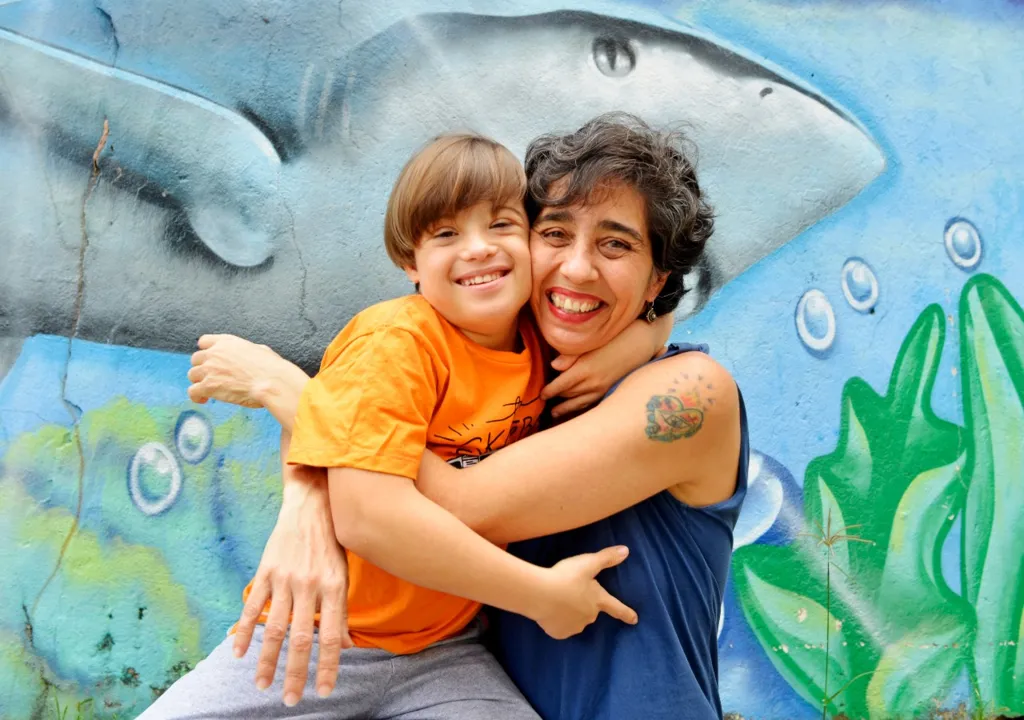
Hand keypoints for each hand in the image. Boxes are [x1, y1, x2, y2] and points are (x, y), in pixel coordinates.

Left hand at [187, 334, 289, 407]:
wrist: (271, 381)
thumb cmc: (272, 368)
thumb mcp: (260, 350)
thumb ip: (246, 351)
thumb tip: (251, 355)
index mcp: (227, 342)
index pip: (204, 341)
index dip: (206, 351)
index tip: (211, 360)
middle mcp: (215, 353)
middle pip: (196, 359)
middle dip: (202, 368)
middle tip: (212, 378)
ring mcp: (210, 368)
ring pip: (192, 375)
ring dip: (199, 382)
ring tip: (208, 391)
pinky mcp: (208, 385)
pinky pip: (192, 391)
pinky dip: (197, 396)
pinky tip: (204, 400)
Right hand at [234, 467, 353, 705]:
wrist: (312, 504)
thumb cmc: (332, 543)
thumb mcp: (344, 574)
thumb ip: (341, 610)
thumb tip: (345, 646)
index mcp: (334, 588)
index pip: (332, 637)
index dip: (327, 667)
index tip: (323, 692)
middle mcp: (310, 586)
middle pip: (303, 639)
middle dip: (296, 673)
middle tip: (292, 700)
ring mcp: (285, 578)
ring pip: (275, 628)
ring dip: (267, 661)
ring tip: (263, 686)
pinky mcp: (266, 571)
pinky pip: (253, 607)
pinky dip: (245, 632)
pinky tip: (239, 653)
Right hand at [533, 545, 637, 638]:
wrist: (540, 594)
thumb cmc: (566, 577)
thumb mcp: (587, 563)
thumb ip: (606, 557)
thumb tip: (626, 550)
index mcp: (598, 600)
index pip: (616, 608)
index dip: (626, 613)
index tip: (635, 620)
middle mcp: (589, 617)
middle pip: (590, 612)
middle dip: (583, 604)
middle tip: (569, 592)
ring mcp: (574, 627)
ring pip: (575, 620)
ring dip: (569, 612)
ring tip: (556, 600)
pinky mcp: (559, 633)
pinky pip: (560, 627)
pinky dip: (557, 621)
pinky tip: (549, 610)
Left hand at [541, 313, 672, 418]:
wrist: (640, 342)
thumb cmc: (614, 338)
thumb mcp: (590, 342)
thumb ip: (570, 355)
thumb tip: (553, 366)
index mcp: (584, 369)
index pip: (560, 385)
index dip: (549, 391)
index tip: (540, 395)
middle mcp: (592, 382)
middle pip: (568, 394)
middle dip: (556, 399)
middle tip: (544, 402)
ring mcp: (602, 388)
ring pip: (579, 402)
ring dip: (566, 409)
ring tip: (555, 413)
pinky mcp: (610, 390)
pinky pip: (591, 403)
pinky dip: (581, 408)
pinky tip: (576, 409)